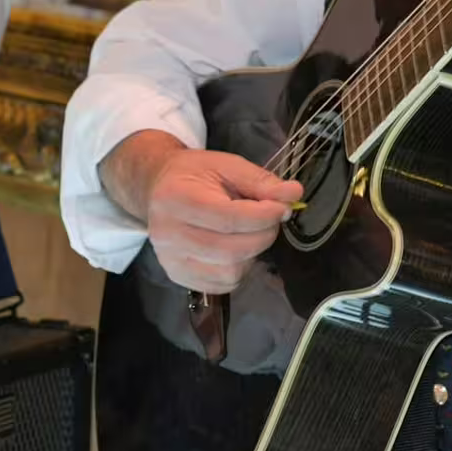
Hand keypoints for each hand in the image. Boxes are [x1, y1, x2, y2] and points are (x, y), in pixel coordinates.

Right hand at [103, 132, 300, 293]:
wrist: (157, 188)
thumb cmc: (194, 174)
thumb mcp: (227, 165)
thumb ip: (260, 181)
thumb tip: (294, 194)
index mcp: (176, 199)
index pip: (229, 218)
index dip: (263, 217)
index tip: (283, 208)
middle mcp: (168, 234)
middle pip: (230, 250)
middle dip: (263, 236)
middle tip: (271, 220)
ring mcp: (170, 260)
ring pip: (229, 273)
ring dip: (251, 254)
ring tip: (249, 233)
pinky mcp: (176, 276)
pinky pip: (221, 285)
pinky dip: (238, 269)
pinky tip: (235, 248)